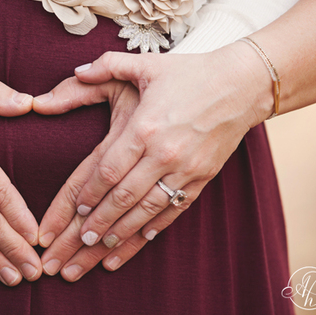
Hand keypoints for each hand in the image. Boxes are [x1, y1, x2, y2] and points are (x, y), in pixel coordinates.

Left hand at [34, 44, 269, 280]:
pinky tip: (136, 243)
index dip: (89, 194)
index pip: (109, 170)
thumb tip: (75, 72)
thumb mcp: (145, 63)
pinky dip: (153, 230)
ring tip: (98, 251)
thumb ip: (106, 65)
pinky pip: (173, 211)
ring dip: (121, 234)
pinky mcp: (202, 179)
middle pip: (124, 197)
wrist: (241, 85)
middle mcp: (165, 153)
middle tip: (77, 243)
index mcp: (146, 127)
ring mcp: (186, 169)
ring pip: (147, 210)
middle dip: (97, 223)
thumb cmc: (189, 73)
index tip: (74, 211)